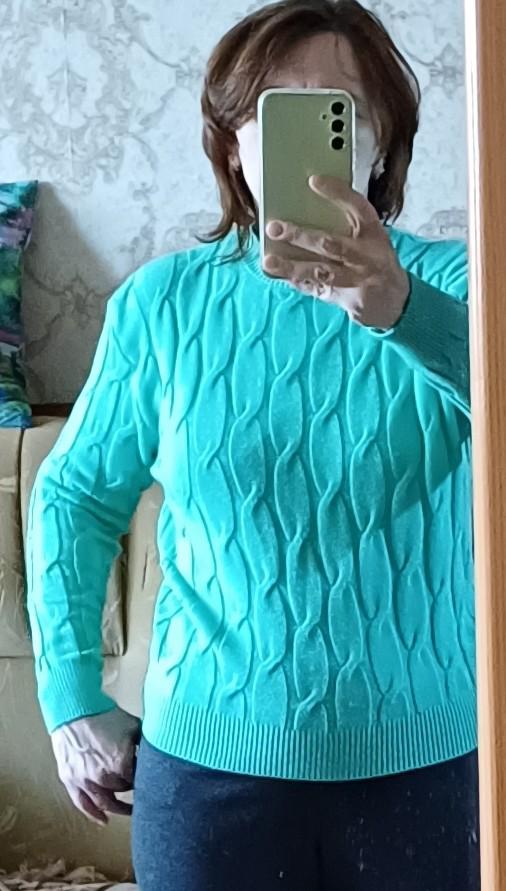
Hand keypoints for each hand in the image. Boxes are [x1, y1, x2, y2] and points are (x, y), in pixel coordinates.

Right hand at [50, 706, 140, 825]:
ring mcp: (85, 781)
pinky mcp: (71, 780)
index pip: (139, 780)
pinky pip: (82, 804)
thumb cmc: (105, 715)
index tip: (151, 777)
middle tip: (141, 786)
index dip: (145, 778)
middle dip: (132, 787)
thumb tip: (160, 753)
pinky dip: (93, 814)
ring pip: (105, 802)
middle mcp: (103, 777)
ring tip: (130, 811)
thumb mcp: (133, 726)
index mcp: (121, 764)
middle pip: (123, 790)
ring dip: (118, 808)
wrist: (75, 708)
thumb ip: (147, 744)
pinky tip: (104, 820)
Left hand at [263, 175, 409, 330]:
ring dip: (292, 267)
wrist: (396, 301)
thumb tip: (305, 209)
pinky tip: (278, 276)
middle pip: (330, 243)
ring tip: (269, 261)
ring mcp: (358, 279)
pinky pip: (317, 289)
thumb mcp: (371, 239)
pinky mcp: (348, 298)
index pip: (358, 207)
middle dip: (300, 235)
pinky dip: (297, 282)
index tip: (313, 180)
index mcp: (374, 233)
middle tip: (273, 227)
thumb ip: (347, 225)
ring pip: (321, 271)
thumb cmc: (375, 261)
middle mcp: (367, 255)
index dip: (338, 192)